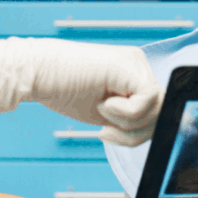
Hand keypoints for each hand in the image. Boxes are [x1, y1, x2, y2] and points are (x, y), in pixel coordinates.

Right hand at [0, 37, 163, 145]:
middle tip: (106, 130)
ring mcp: (134, 62)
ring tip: (101, 112)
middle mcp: (138, 64)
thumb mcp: (104, 112)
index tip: (109, 134)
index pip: (157, 110)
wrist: (36, 71)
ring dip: (127, 122)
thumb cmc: (63, 90)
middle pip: (161, 111)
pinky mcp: (127, 64)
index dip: (140, 132)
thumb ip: (130, 118)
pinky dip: (124, 113)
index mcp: (133, 75)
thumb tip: (157, 133)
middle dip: (136, 132)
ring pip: (157, 108)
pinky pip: (146, 100)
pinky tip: (102, 103)